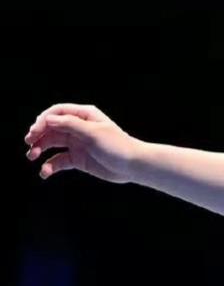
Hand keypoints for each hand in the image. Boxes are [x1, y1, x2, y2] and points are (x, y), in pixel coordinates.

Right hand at [24, 103, 145, 182]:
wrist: (133, 166)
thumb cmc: (117, 146)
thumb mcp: (93, 133)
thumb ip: (70, 125)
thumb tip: (48, 119)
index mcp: (84, 116)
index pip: (57, 113)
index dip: (43, 121)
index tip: (35, 131)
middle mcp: (78, 128)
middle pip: (51, 128)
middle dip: (38, 135)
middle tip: (29, 144)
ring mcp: (77, 144)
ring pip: (51, 144)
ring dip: (40, 150)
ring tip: (32, 157)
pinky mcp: (78, 159)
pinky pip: (58, 161)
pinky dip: (50, 166)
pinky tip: (45, 172)